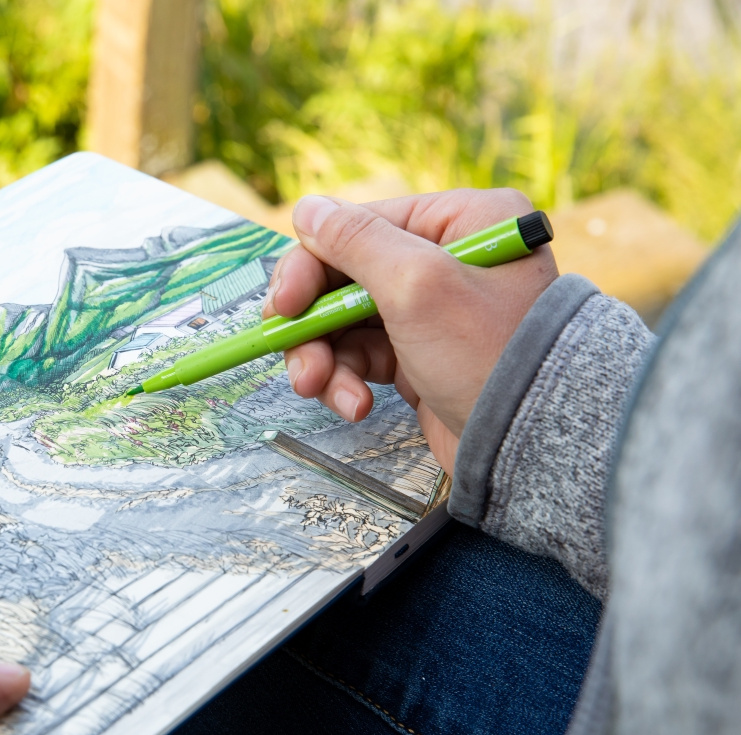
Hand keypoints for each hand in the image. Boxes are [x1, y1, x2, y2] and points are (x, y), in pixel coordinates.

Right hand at [265, 189, 558, 470]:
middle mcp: (447, 258)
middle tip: (294, 356)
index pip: (360, 226)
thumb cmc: (488, 356)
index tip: (284, 307)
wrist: (530, 445)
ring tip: (319, 389)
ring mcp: (431, 310)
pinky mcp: (420, 356)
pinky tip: (355, 405)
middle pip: (344, 276)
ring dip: (323, 358)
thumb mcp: (417, 287)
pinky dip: (347, 380)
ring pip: (344, 321)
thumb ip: (356, 243)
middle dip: (313, 322)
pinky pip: (361, 356)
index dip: (311, 266)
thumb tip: (308, 209)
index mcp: (461, 221)